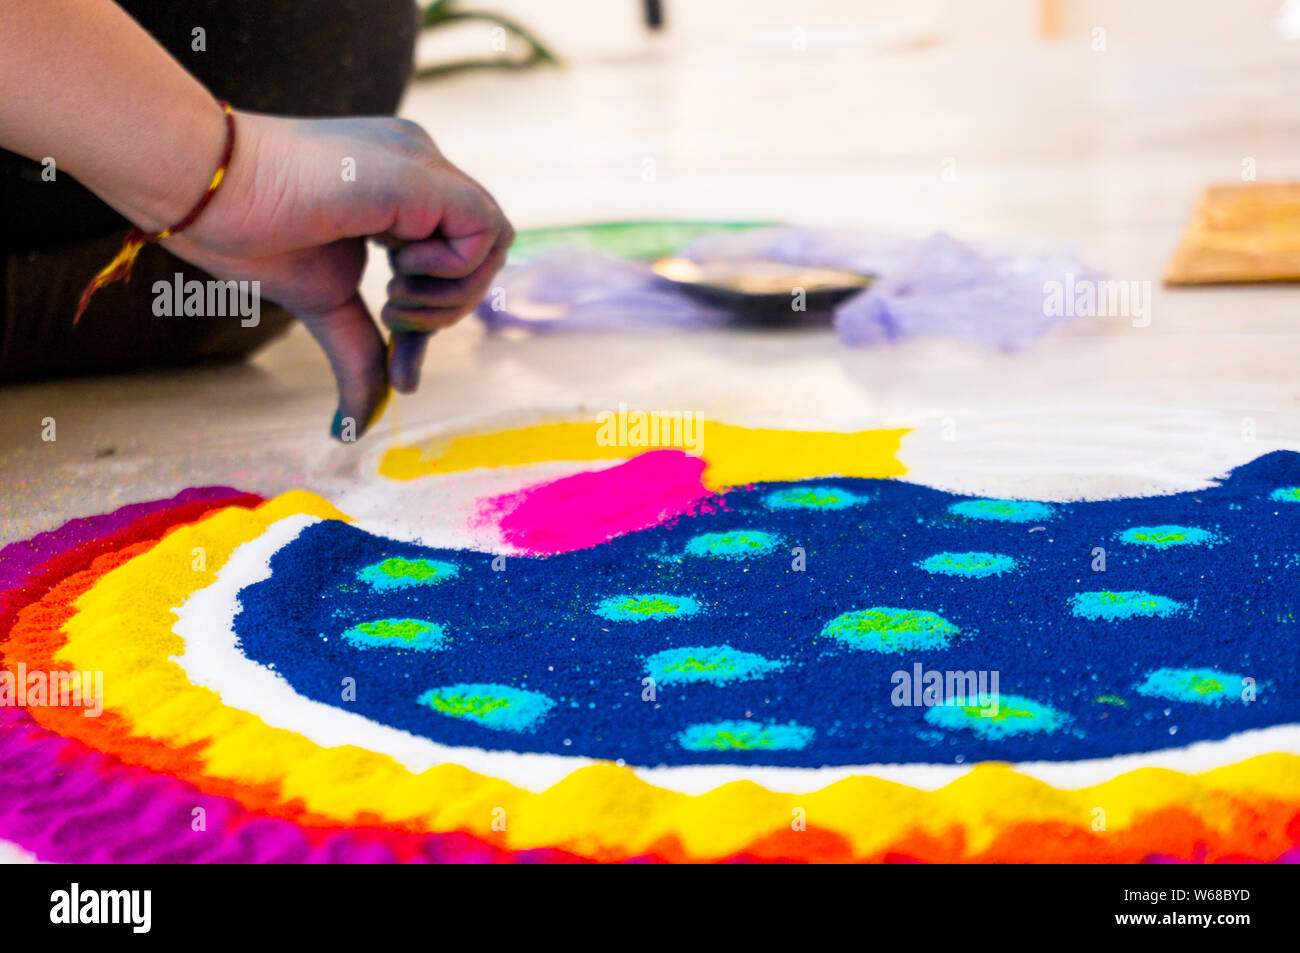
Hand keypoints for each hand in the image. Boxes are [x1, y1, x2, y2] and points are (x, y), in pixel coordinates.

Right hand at [165, 110, 513, 439]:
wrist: (201, 189)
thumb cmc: (244, 230)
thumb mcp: (325, 303)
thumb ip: (358, 353)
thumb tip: (354, 428)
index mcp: (398, 190)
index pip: (451, 261)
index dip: (435, 325)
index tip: (403, 375)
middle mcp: (418, 167)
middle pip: (482, 253)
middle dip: (448, 312)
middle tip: (395, 324)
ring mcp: (420, 163)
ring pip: (494, 239)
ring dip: (451, 293)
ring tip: (391, 299)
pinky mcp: (418, 173)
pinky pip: (484, 229)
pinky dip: (452, 272)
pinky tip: (396, 273)